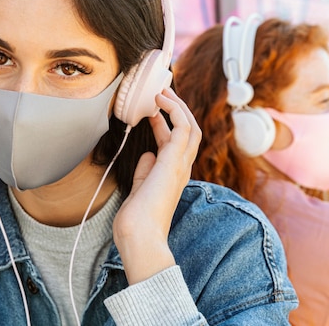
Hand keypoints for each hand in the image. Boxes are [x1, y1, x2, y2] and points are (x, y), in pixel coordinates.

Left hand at [113, 87, 200, 283]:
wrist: (140, 236)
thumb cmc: (137, 220)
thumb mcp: (141, 189)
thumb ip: (146, 172)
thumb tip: (148, 155)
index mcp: (173, 175)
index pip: (174, 143)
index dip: (164, 124)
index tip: (152, 111)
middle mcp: (182, 168)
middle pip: (189, 131)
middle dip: (176, 110)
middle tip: (161, 93)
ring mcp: (181, 165)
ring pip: (190, 126)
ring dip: (177, 106)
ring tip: (162, 91)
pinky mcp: (175, 161)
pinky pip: (183, 128)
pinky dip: (174, 111)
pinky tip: (160, 102)